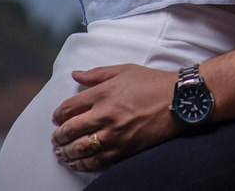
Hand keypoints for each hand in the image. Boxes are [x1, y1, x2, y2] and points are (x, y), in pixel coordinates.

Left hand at [50, 64, 180, 171]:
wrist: (179, 100)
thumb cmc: (152, 83)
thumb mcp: (125, 70)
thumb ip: (97, 74)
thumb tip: (75, 74)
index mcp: (104, 93)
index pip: (69, 107)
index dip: (58, 115)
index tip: (57, 118)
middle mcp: (106, 114)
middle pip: (70, 130)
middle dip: (58, 136)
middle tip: (56, 139)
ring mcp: (115, 134)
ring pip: (80, 148)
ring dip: (67, 152)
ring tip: (62, 153)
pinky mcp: (125, 148)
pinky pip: (98, 161)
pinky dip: (84, 164)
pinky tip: (78, 163)